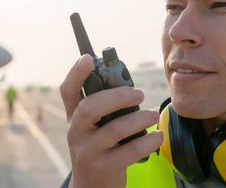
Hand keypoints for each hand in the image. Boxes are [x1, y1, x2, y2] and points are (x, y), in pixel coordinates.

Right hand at [60, 54, 163, 187]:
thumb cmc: (98, 149)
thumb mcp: (92, 129)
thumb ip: (103, 109)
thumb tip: (130, 88)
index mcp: (73, 117)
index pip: (68, 91)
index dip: (76, 73)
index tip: (87, 58)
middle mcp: (76, 132)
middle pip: (90, 107)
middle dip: (117, 96)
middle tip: (138, 94)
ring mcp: (87, 152)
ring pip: (114, 129)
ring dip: (139, 118)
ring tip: (153, 115)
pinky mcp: (103, 168)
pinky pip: (130, 151)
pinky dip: (148, 141)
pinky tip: (157, 136)